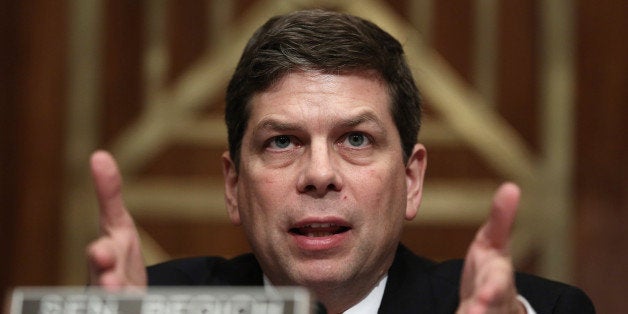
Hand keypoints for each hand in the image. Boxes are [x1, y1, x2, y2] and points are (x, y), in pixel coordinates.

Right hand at [86, 150, 146, 289]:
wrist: (121, 295)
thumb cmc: (116, 258)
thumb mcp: (116, 228)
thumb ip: (108, 195)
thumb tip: (99, 155)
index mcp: (107, 255)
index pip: (104, 252)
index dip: (102, 256)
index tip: (102, 252)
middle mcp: (105, 280)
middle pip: (103, 283)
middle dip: (107, 280)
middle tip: (112, 278)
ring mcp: (114, 295)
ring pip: (112, 297)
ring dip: (116, 295)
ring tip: (121, 293)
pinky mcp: (125, 303)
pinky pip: (125, 303)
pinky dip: (129, 303)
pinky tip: (134, 301)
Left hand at [457, 183, 525, 313]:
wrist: (490, 296)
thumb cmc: (491, 266)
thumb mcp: (495, 242)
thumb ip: (502, 219)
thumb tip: (511, 187)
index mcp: (498, 280)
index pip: (497, 286)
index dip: (491, 292)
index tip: (482, 296)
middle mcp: (493, 303)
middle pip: (489, 309)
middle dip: (482, 311)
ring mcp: (480, 312)